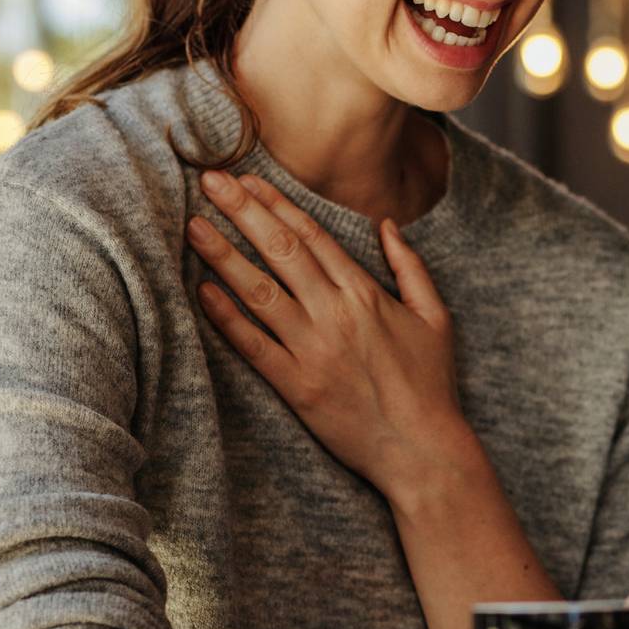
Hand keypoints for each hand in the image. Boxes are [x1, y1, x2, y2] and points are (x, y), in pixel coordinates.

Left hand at [189, 172, 463, 488]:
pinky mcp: (296, 386)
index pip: (312, 236)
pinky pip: (253, 345)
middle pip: (280, 251)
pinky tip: (202, 291)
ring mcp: (314, 350)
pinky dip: (226, 317)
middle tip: (210, 181)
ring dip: (224, 255)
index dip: (277, 204)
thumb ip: (410, 266)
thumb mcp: (435, 316)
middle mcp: (336, 314)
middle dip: (243, 210)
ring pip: (260, 291)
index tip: (249, 179)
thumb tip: (388, 224)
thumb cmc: (431, 384)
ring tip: (193, 225)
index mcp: (365, 293)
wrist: (422, 448)